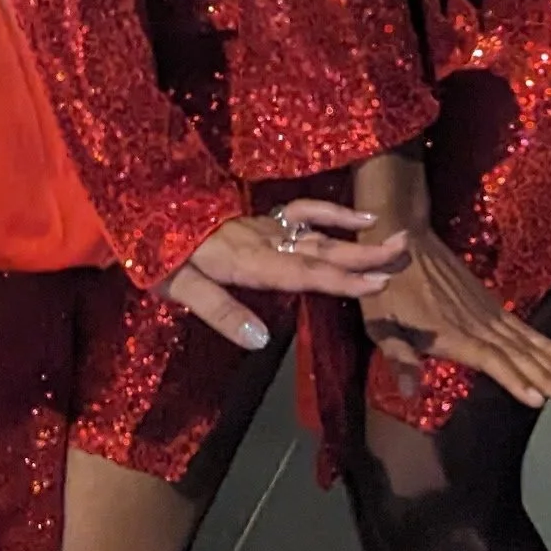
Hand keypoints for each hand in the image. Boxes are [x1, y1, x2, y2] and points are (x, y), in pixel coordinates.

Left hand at [167, 201, 409, 354]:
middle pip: (320, 251)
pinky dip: (334, 213)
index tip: (376, 284)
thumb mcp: (181, 288)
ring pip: (320, 235)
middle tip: (403, 256)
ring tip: (396, 240)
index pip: (301, 274)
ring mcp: (268, 227)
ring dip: (358, 240)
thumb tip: (261, 340)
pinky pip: (306, 213)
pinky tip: (361, 218)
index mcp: (248, 261)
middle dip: (364, 257)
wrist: (146, 210)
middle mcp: (265, 241)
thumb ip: (220, 313)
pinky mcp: (266, 221)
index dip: (340, 281)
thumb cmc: (160, 255)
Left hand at [362, 224, 550, 410]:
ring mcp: (486, 311)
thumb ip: (400, 358)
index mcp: (452, 334)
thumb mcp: (381, 324)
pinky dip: (543, 340)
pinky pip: (521, 325)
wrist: (402, 237)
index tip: (539, 400)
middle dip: (546, 376)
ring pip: (524, 341)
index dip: (514, 380)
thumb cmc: (385, 287)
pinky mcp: (489, 301)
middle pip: (517, 354)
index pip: (490, 360)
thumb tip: (409, 393)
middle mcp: (476, 324)